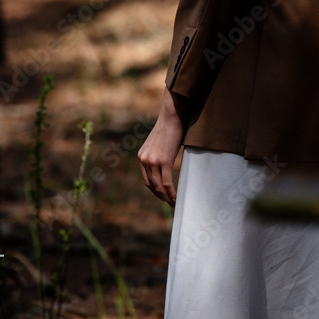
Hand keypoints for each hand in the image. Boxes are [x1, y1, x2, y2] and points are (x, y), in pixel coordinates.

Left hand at [138, 88, 188, 206]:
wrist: (172, 114)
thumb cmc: (171, 126)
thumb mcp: (160, 143)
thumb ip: (160, 154)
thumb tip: (168, 162)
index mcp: (142, 156)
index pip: (147, 179)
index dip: (156, 190)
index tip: (164, 196)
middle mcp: (144, 160)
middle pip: (152, 185)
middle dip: (161, 197)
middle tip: (171, 204)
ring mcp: (152, 161)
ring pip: (159, 186)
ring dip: (166, 198)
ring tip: (175, 204)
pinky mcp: (163, 160)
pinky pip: (166, 182)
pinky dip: (171, 192)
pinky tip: (176, 198)